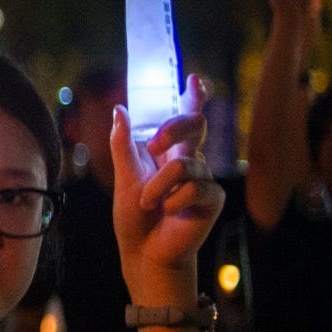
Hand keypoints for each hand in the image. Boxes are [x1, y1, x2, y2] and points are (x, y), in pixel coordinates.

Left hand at [110, 76, 225, 295]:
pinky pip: (194, 188)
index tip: (194, 78)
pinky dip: (173, 200)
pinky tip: (168, 213)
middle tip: (153, 144)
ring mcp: (204, 179)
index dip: (194, 97)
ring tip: (147, 203)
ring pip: (185, 164)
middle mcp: (190, 161)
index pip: (185, 118)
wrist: (145, 253)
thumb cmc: (134, 217)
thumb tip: (119, 109)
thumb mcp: (124, 177)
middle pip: (195, 124)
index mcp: (169, 152)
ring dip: (158, 186)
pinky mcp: (212, 199)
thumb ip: (123, 144)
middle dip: (174, 128)